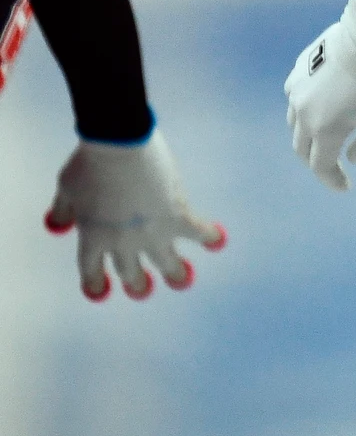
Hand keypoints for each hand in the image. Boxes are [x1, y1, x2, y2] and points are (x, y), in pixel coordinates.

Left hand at [44, 129, 225, 300]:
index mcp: (92, 237)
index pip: (92, 271)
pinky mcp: (177, 216)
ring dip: (176, 275)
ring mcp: (153, 232)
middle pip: (131, 273)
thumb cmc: (89, 163)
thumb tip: (57, 223)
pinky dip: (210, 237)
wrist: (119, 144)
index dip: (96, 284)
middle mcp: (123, 242)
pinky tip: (217, 240)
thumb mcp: (67, 187)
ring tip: (182, 280)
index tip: (102, 291)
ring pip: (168, 265)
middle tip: (142, 289)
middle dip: (137, 284)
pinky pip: (198, 233)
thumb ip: (64, 209)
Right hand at [284, 0, 355, 190]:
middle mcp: (303, 112)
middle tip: (333, 166)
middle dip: (317, 161)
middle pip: (302, 148)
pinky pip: (296, 97)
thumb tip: (353, 158)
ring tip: (326, 136)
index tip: (345, 187)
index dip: (332, 179)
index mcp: (324, 130)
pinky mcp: (299, 69)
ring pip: (295, 122)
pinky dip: (305, 109)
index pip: (321, 165)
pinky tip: (320, 104)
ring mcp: (297, 89)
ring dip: (308, 135)